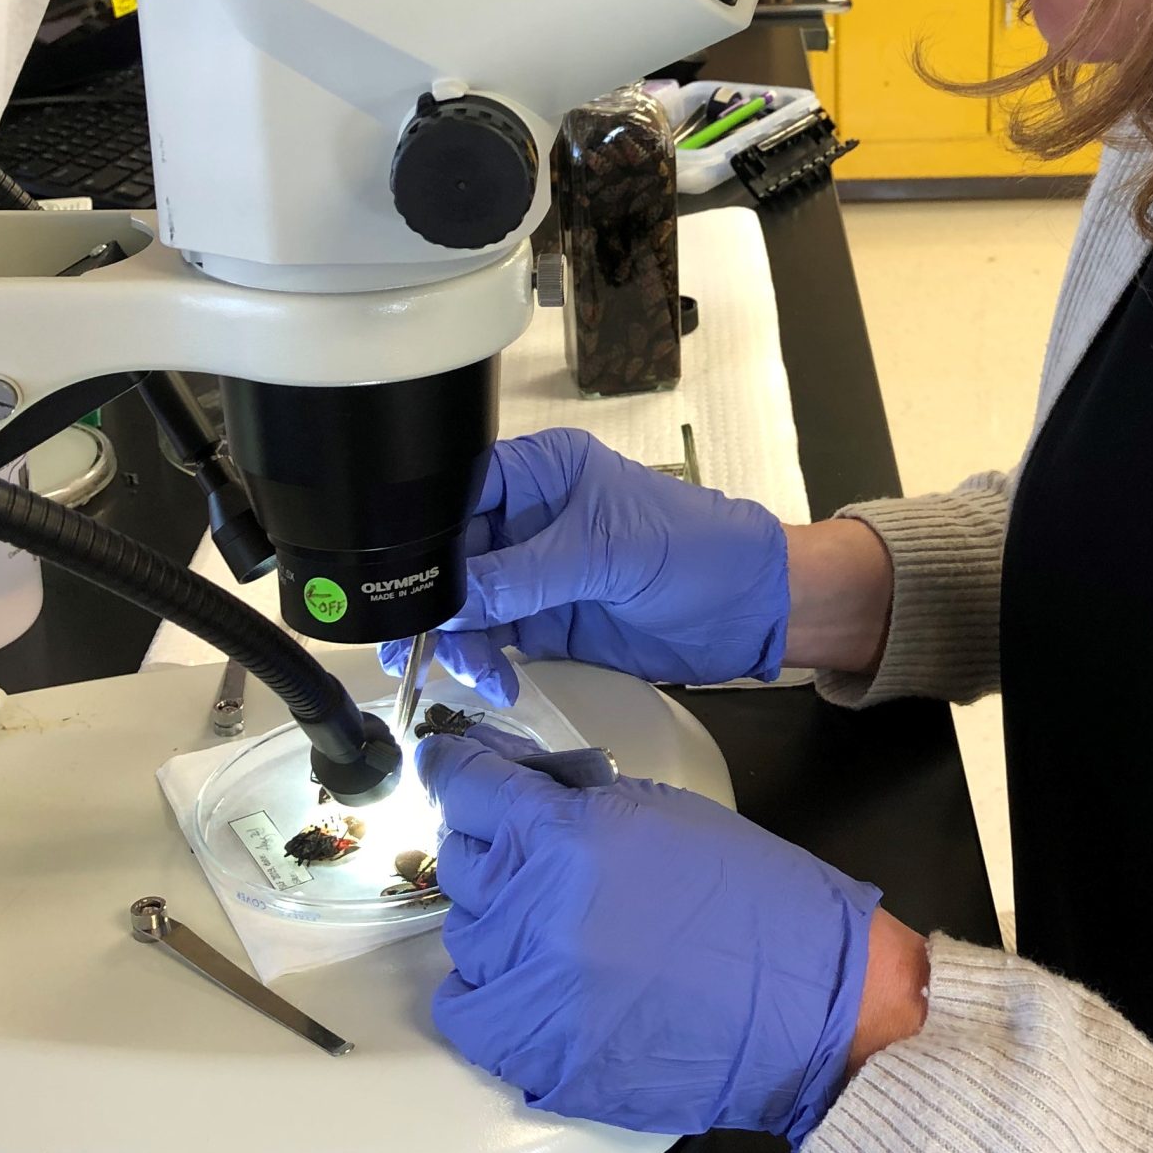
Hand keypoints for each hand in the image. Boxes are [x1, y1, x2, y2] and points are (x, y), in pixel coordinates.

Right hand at [378, 429, 787, 703]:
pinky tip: (493, 681)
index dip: (425, 531)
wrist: (750, 608)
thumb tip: (455, 600)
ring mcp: (535, 571)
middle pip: (452, 553)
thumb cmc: (695, 551)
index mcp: (544, 471)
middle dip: (433, 599)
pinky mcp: (546, 619)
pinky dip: (483, 663)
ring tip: (471, 671)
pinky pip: (493, 639)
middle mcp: (529, 516)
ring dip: (456, 640)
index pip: (461, 490)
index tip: (403, 578)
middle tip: (417, 642)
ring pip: (466, 603)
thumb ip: (527, 575)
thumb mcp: (608, 554)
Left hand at [418, 730, 879, 1143]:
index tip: (451, 765)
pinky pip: (467, 1007)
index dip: (456, 768)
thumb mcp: (666, 812)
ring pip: (464, 929)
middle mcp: (532, 910)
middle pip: (462, 856)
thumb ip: (578, 799)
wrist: (809, 1003)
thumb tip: (521, 786)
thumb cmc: (755, 902)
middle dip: (494, 841)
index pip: (466, 785)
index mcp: (566, 836)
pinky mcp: (536, 1053)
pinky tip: (530, 976)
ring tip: (563, 919)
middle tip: (538, 848)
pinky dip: (487, 988)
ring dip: (500, 914)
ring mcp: (529, 988)